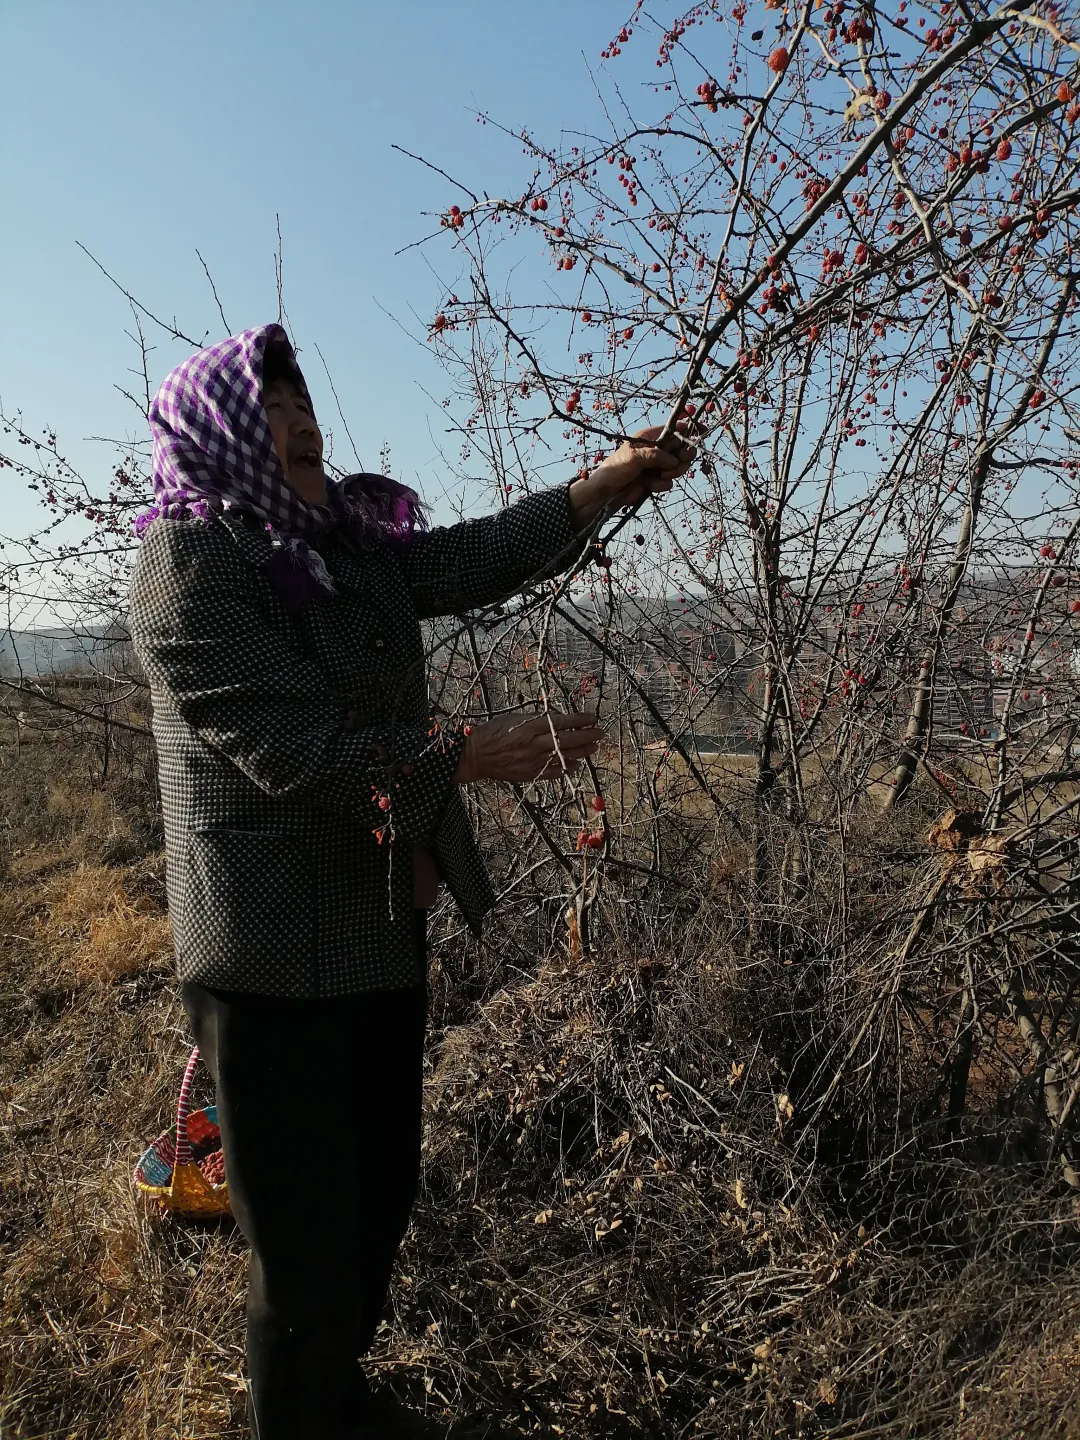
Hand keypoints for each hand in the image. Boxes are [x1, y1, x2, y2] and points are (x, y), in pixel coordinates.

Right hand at [453, 711, 603, 784]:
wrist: (476, 755)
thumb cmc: (493, 733)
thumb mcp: (513, 718)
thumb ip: (535, 719)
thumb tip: (556, 719)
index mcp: (529, 727)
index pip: (560, 722)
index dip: (579, 720)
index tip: (592, 718)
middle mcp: (534, 744)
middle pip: (567, 740)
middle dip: (587, 736)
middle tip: (600, 733)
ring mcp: (533, 760)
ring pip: (564, 756)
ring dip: (582, 752)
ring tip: (594, 747)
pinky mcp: (530, 773)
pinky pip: (554, 772)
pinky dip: (567, 768)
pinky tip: (578, 764)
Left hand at [568, 424, 696, 532]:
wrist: (607, 493)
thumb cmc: (616, 468)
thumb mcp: (634, 457)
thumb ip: (655, 455)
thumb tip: (674, 461)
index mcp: (650, 437)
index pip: (674, 428)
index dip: (689, 430)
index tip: (701, 433)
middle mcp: (657, 449)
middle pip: (682, 449)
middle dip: (683, 458)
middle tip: (678, 464)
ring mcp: (658, 465)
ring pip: (679, 466)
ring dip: (673, 473)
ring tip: (659, 476)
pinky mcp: (657, 479)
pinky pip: (670, 481)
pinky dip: (662, 484)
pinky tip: (650, 485)